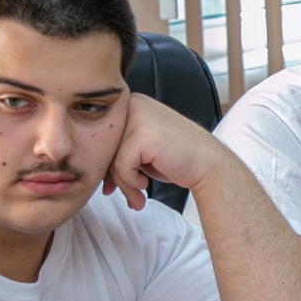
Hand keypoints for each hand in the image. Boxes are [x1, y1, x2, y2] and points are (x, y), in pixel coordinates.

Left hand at [102, 94, 231, 208]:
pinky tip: (146, 184)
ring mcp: (138, 117)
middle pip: (104, 147)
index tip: (112, 187)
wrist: (208, 164)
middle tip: (128, 196)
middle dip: (112, 177)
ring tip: (137, 197)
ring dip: (123, 184)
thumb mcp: (141, 150)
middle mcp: (132, 104)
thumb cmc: (175, 159)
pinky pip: (122, 166)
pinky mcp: (143, 134)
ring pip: (110, 158)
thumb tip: (91, 172)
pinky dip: (131, 182)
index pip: (103, 137)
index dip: (106, 165)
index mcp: (129, 103)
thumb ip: (117, 152)